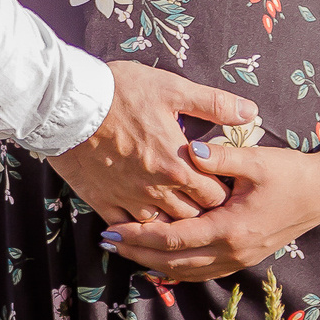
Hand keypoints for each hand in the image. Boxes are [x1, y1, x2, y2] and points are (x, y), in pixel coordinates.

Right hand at [47, 62, 257, 222]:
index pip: (215, 195)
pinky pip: (127, 230)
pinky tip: (144, 225)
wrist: (68, 103)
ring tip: (179, 214)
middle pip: (193, 217)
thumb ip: (215, 103)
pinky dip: (138, 231)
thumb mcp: (172, 88)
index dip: (223, 192)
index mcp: (178, 163)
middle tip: (205, 203)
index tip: (224, 187)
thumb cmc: (121, 91)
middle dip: (202, 212)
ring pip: (162, 229)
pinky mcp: (103, 203)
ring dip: (173, 223)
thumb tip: (251, 112)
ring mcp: (129, 199)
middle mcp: (157, 189)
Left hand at [100, 141, 319, 281]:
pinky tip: (162, 263)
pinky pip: (202, 272)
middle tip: (107, 242)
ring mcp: (238, 259)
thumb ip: (221, 158)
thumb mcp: (256, 160)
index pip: (172, 239)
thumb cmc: (290, 173)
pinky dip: (177, 270)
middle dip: (137, 254)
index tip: (111, 229)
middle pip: (172, 262)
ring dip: (153, 264)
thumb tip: (191, 154)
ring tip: (126, 252)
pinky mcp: (244, 258)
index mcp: (229, 228)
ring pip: (186, 272)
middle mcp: (231, 251)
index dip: (139, 237)